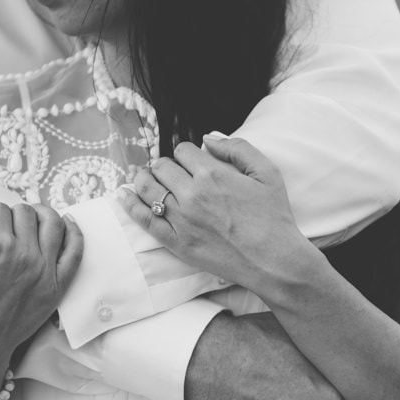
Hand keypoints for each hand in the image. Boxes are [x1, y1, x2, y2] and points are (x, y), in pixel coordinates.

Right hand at [0, 193, 83, 399]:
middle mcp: (25, 255)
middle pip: (25, 213)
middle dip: (12, 215)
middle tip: (4, 227)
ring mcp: (45, 271)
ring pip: (53, 223)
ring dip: (42, 214)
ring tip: (32, 219)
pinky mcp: (58, 286)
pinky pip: (75, 251)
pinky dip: (74, 232)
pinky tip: (67, 224)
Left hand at [119, 137, 312, 294]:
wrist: (274, 261)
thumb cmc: (275, 217)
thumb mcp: (267, 172)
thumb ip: (238, 148)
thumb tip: (209, 138)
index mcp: (213, 174)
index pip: (182, 150)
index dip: (187, 152)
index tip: (192, 161)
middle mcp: (192, 195)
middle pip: (161, 166)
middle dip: (165, 165)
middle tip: (172, 172)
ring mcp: (182, 220)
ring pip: (147, 188)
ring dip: (144, 178)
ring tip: (146, 178)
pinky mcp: (177, 243)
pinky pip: (145, 220)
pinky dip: (130, 205)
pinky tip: (124, 195)